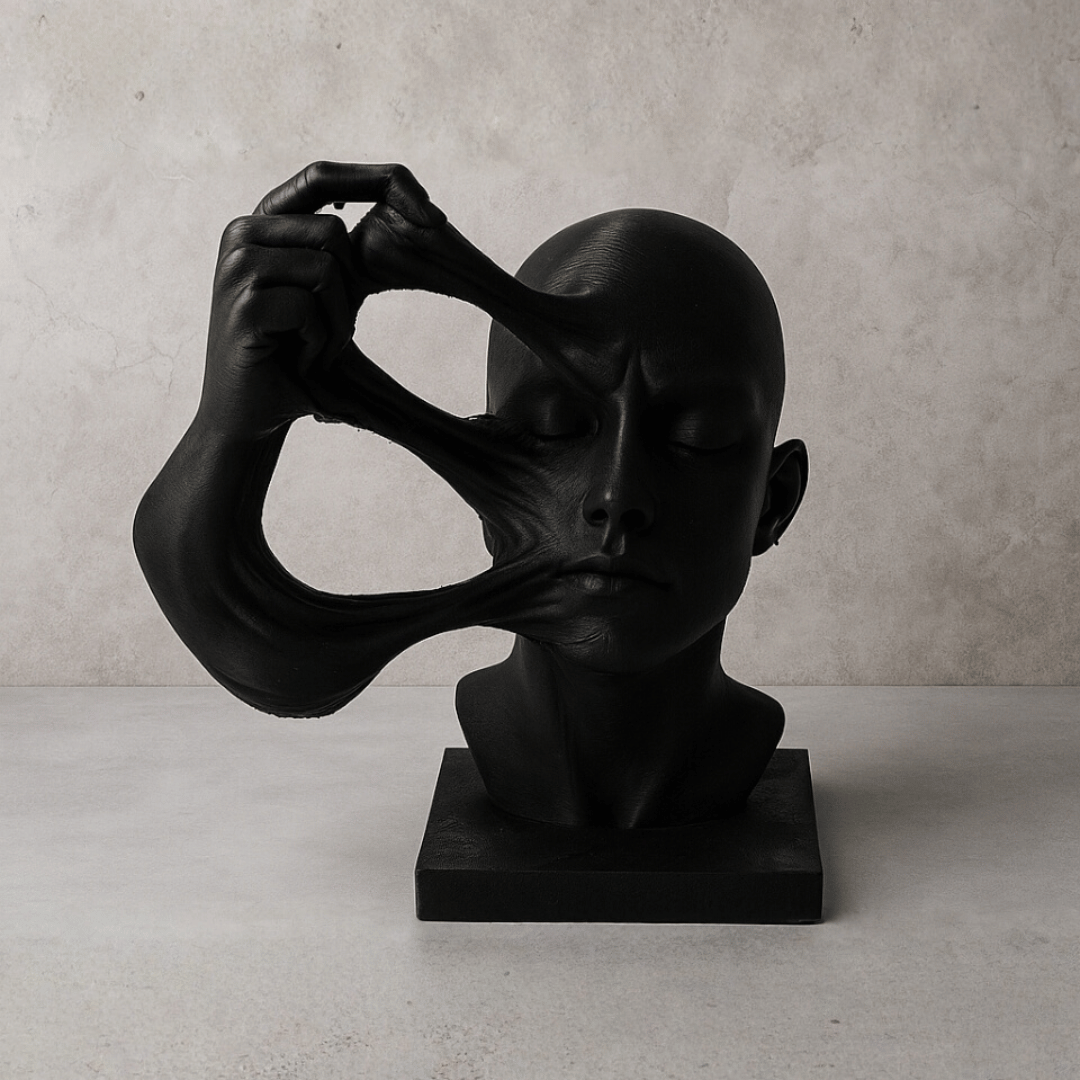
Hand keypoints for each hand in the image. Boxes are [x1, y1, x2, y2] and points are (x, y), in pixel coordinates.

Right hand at [195, 161, 443, 438]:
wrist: (248, 417)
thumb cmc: (294, 357)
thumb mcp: (324, 297)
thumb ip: (348, 254)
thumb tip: (429, 216)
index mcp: (262, 224)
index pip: (321, 175)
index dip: (378, 182)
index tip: (434, 218)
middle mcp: (241, 234)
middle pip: (333, 230)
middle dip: (348, 290)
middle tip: (325, 334)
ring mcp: (236, 267)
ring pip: (327, 270)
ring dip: (336, 323)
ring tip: (310, 350)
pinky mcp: (243, 304)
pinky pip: (311, 309)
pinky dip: (319, 344)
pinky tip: (297, 363)